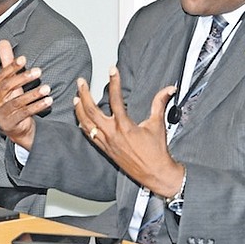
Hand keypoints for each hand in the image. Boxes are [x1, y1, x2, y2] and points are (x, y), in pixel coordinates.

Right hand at [0, 40, 52, 149]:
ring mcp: (0, 115)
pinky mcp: (10, 124)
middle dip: (23, 78)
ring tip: (47, 88)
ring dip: (34, 94)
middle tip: (38, 71)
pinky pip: (25, 113)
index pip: (1, 76)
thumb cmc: (12, 102)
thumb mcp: (10, 83)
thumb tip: (3, 42)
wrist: (15, 128)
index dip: (12, 67)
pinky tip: (48, 100)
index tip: (24, 59)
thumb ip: (7, 63)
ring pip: (18, 102)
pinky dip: (37, 106)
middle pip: (8, 88)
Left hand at [74, 66, 183, 197]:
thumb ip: (160, 103)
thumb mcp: (158, 124)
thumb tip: (169, 88)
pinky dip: (83, 125)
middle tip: (81, 81)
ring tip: (75, 96)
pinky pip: (89, 136)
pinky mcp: (105, 150)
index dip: (114, 82)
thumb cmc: (157, 151)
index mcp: (125, 126)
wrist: (155, 173)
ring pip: (86, 123)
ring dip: (78, 109)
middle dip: (84, 93)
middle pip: (91, 110)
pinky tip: (79, 118)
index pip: (116, 99)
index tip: (112, 70)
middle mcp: (112, 134)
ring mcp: (106, 143)